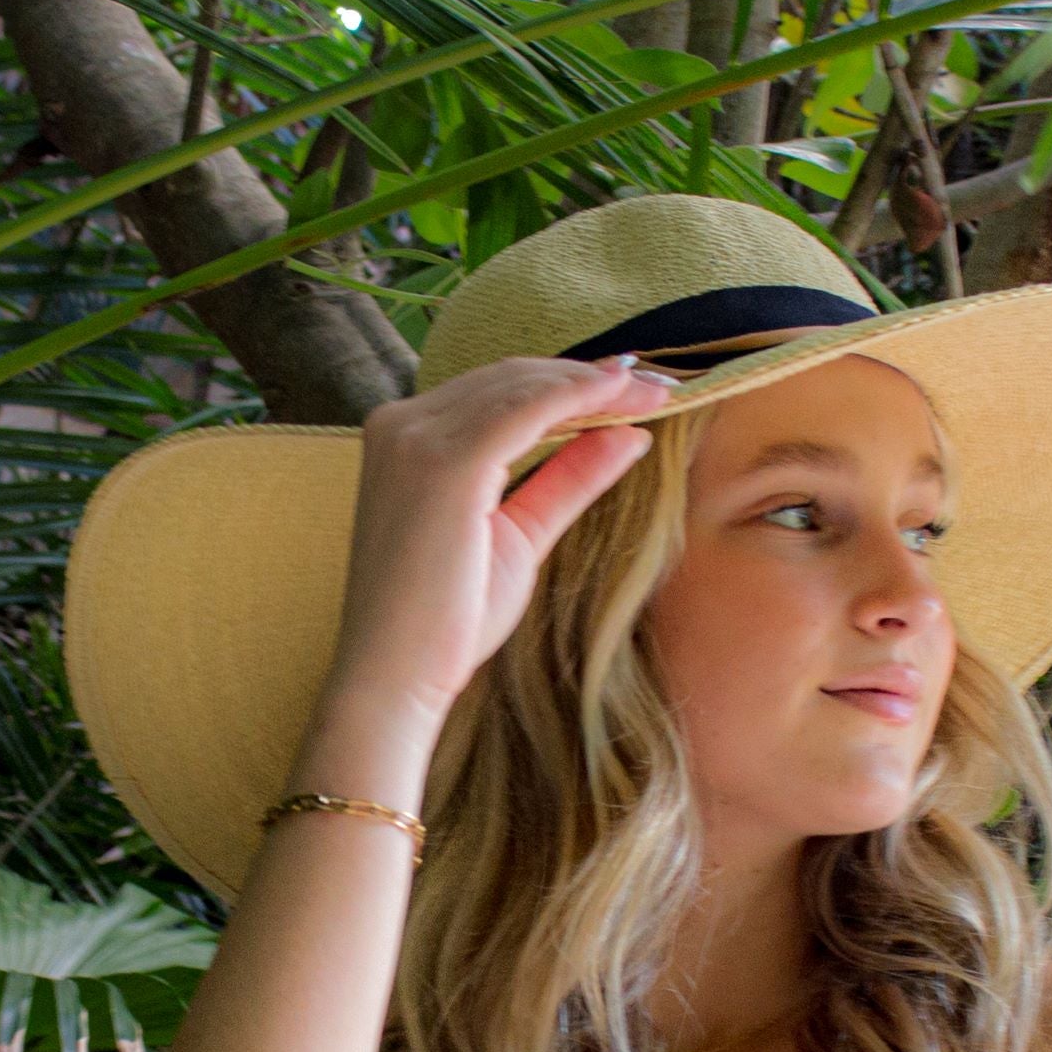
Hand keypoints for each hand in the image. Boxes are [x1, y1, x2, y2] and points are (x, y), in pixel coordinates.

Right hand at [318, 355, 677, 734]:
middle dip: (589, 376)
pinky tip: (625, 395)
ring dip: (595, 383)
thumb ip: (568, 479)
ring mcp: (416, 438)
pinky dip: (580, 394)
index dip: (569, 383)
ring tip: (655, 389)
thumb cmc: (448, 621)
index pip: (498, 392)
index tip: (632, 387)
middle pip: (511, 379)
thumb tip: (628, 435)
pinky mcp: (443, 462)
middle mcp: (402, 424)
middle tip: (657, 382)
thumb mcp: (521, 535)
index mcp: (406, 438)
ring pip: (522, 386)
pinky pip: (526, 409)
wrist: (395, 675)